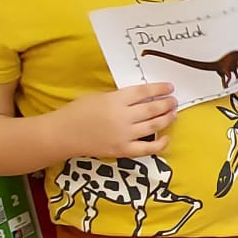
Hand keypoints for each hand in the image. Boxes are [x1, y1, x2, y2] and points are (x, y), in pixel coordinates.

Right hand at [55, 83, 176, 158]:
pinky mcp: (122, 150)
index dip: (159, 89)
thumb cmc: (78, 112)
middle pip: (152, 109)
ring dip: (166, 119)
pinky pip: (147, 149)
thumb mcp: (99, 96)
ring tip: (173, 113)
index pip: (143, 92)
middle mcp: (122, 117)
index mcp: (115, 100)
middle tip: (173, 101)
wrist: (63, 134)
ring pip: (153, 126)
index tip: (169, 87)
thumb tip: (143, 98)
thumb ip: (120, 97)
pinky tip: (166, 137)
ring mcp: (123, 135)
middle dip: (166, 104)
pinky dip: (160, 143)